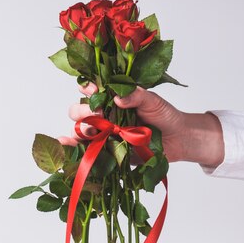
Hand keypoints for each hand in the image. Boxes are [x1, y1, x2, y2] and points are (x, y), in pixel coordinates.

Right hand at [60, 84, 224, 166]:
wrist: (178, 140)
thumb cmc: (165, 116)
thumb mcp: (153, 100)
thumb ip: (136, 96)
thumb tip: (118, 96)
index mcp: (110, 99)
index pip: (90, 91)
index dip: (87, 89)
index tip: (94, 90)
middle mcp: (103, 116)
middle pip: (78, 112)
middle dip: (82, 112)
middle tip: (97, 116)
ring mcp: (103, 135)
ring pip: (79, 131)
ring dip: (77, 131)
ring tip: (88, 132)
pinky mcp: (106, 153)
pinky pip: (87, 152)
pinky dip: (73, 150)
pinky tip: (65, 146)